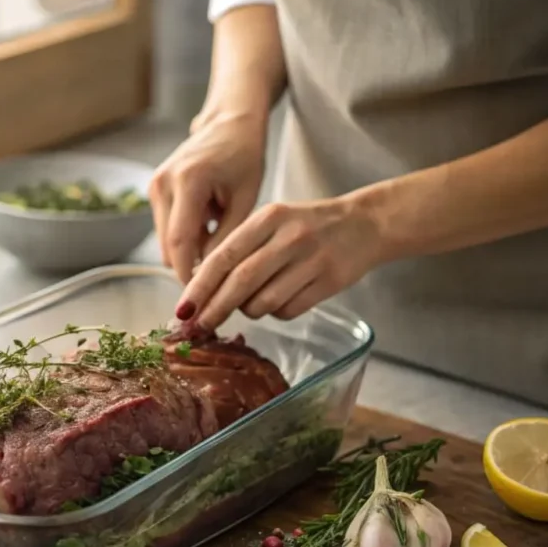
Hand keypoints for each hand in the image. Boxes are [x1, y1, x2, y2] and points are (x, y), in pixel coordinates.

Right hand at [148, 113, 267, 282]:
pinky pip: (167, 228)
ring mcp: (155, 186)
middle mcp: (163, 183)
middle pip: (168, 246)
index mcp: (188, 182)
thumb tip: (214, 278)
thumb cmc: (244, 155)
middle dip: (188, 268)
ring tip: (218, 250)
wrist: (229, 122)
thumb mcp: (246, 199)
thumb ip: (227, 239)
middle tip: (216, 284)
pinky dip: (186, 238)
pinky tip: (209, 232)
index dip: (188, 275)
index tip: (202, 298)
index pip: (180, 243)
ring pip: (166, 241)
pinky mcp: (155, 190)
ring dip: (189, 252)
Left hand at [174, 196, 384, 328]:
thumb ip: (240, 249)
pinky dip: (278, 313)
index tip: (182, 310)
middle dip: (214, 309)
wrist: (365, 224)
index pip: (223, 257)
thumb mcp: (272, 223)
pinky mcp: (329, 281)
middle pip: (240, 283)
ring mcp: (311, 259)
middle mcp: (288, 236)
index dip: (199, 287)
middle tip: (199, 328)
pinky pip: (289, 310)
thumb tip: (201, 290)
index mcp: (267, 218)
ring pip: (264, 301)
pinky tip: (285, 299)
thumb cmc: (307, 227)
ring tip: (255, 301)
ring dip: (250, 311)